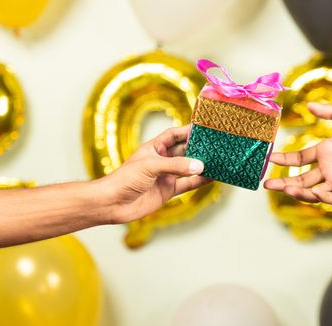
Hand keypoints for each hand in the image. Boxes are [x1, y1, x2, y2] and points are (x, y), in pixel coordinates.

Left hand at [94, 125, 210, 222]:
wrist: (112, 203)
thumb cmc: (125, 179)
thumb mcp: (151, 166)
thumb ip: (176, 165)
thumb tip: (200, 166)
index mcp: (154, 148)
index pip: (174, 135)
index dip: (188, 130)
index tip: (205, 127)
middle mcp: (162, 161)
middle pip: (184, 151)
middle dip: (199, 148)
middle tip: (217, 144)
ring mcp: (165, 176)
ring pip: (188, 168)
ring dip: (202, 165)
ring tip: (219, 160)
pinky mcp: (168, 191)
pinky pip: (187, 184)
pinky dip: (199, 181)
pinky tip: (211, 177)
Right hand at [264, 103, 331, 203]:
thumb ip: (331, 111)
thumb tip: (309, 105)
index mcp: (327, 150)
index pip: (299, 159)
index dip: (284, 160)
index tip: (269, 158)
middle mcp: (330, 167)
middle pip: (301, 179)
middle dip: (283, 183)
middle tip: (267, 184)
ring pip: (313, 191)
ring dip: (298, 192)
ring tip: (286, 189)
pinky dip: (322, 197)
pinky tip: (314, 192)